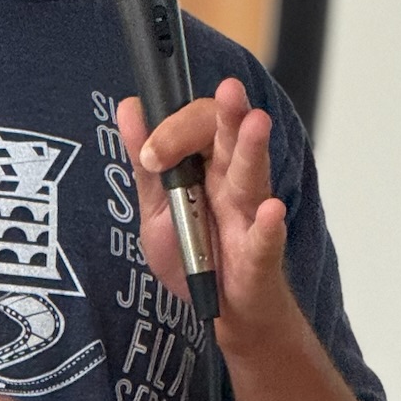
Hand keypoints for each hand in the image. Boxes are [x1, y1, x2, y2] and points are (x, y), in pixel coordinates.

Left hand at [117, 77, 291, 344]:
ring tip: (256, 122)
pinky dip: (268, 226)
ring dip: (253, 150)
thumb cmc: (194, 253)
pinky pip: (264, 239)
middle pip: (231, 141)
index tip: (150, 154)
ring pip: (252, 178)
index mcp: (207, 166)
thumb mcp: (155, 207)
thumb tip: (130, 107)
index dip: (172, 131)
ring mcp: (249, 216)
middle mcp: (231, 183)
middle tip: (229, 90)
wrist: (218, 310)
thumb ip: (145, 162)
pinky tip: (271, 211)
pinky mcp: (260, 256)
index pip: (197, 128)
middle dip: (228, 114)